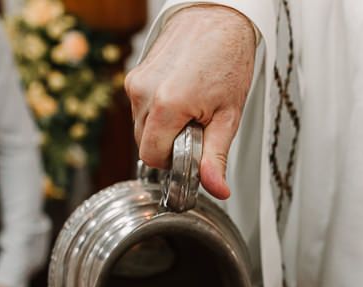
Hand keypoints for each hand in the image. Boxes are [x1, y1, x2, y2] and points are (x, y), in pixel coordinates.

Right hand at [126, 4, 255, 198]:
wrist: (218, 21)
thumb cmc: (227, 61)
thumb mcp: (228, 116)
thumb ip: (216, 156)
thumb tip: (216, 189)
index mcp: (167, 105)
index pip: (152, 157)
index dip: (172, 162)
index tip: (190, 152)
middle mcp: (144, 92)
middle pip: (143, 144)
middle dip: (167, 145)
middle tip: (194, 130)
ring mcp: (136, 81)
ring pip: (140, 127)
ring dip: (161, 129)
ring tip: (189, 110)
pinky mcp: (134, 74)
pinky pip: (140, 108)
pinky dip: (156, 112)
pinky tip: (178, 98)